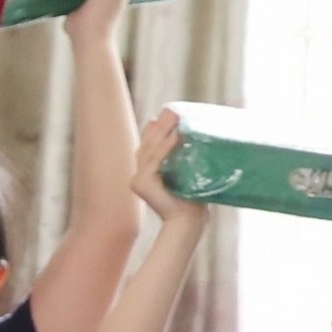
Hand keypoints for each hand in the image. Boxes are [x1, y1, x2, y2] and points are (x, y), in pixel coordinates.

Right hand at [130, 107, 196, 226]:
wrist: (187, 221)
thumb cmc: (190, 201)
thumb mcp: (186, 176)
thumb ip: (184, 162)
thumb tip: (194, 144)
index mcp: (146, 174)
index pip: (147, 147)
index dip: (153, 130)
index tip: (161, 115)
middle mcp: (138, 175)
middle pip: (147, 145)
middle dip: (159, 126)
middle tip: (170, 110)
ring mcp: (137, 179)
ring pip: (150, 150)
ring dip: (162, 132)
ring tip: (174, 117)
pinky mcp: (141, 184)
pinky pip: (154, 161)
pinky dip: (165, 147)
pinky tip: (174, 136)